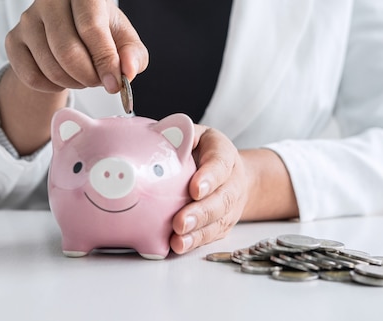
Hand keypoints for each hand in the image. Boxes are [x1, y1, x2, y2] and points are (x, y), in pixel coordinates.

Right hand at [5, 0, 147, 93]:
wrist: (72, 37)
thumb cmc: (103, 35)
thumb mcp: (126, 42)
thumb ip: (134, 56)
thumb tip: (128, 71)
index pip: (92, 28)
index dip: (105, 61)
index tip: (115, 83)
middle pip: (68, 50)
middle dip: (88, 76)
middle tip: (99, 81)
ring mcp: (27, 16)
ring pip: (50, 66)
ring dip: (73, 82)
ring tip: (83, 76)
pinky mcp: (12, 38)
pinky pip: (31, 75)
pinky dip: (51, 87)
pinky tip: (62, 78)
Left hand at [170, 125, 251, 253]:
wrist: (230, 172)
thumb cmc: (204, 151)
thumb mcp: (195, 135)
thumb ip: (178, 135)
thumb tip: (150, 137)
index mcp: (224, 154)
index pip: (220, 164)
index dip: (210, 177)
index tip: (195, 189)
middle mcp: (232, 181)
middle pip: (222, 199)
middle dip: (201, 213)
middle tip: (180, 222)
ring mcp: (230, 206)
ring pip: (218, 221)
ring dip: (198, 233)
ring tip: (178, 240)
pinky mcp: (223, 224)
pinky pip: (212, 235)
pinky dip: (196, 242)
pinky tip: (179, 246)